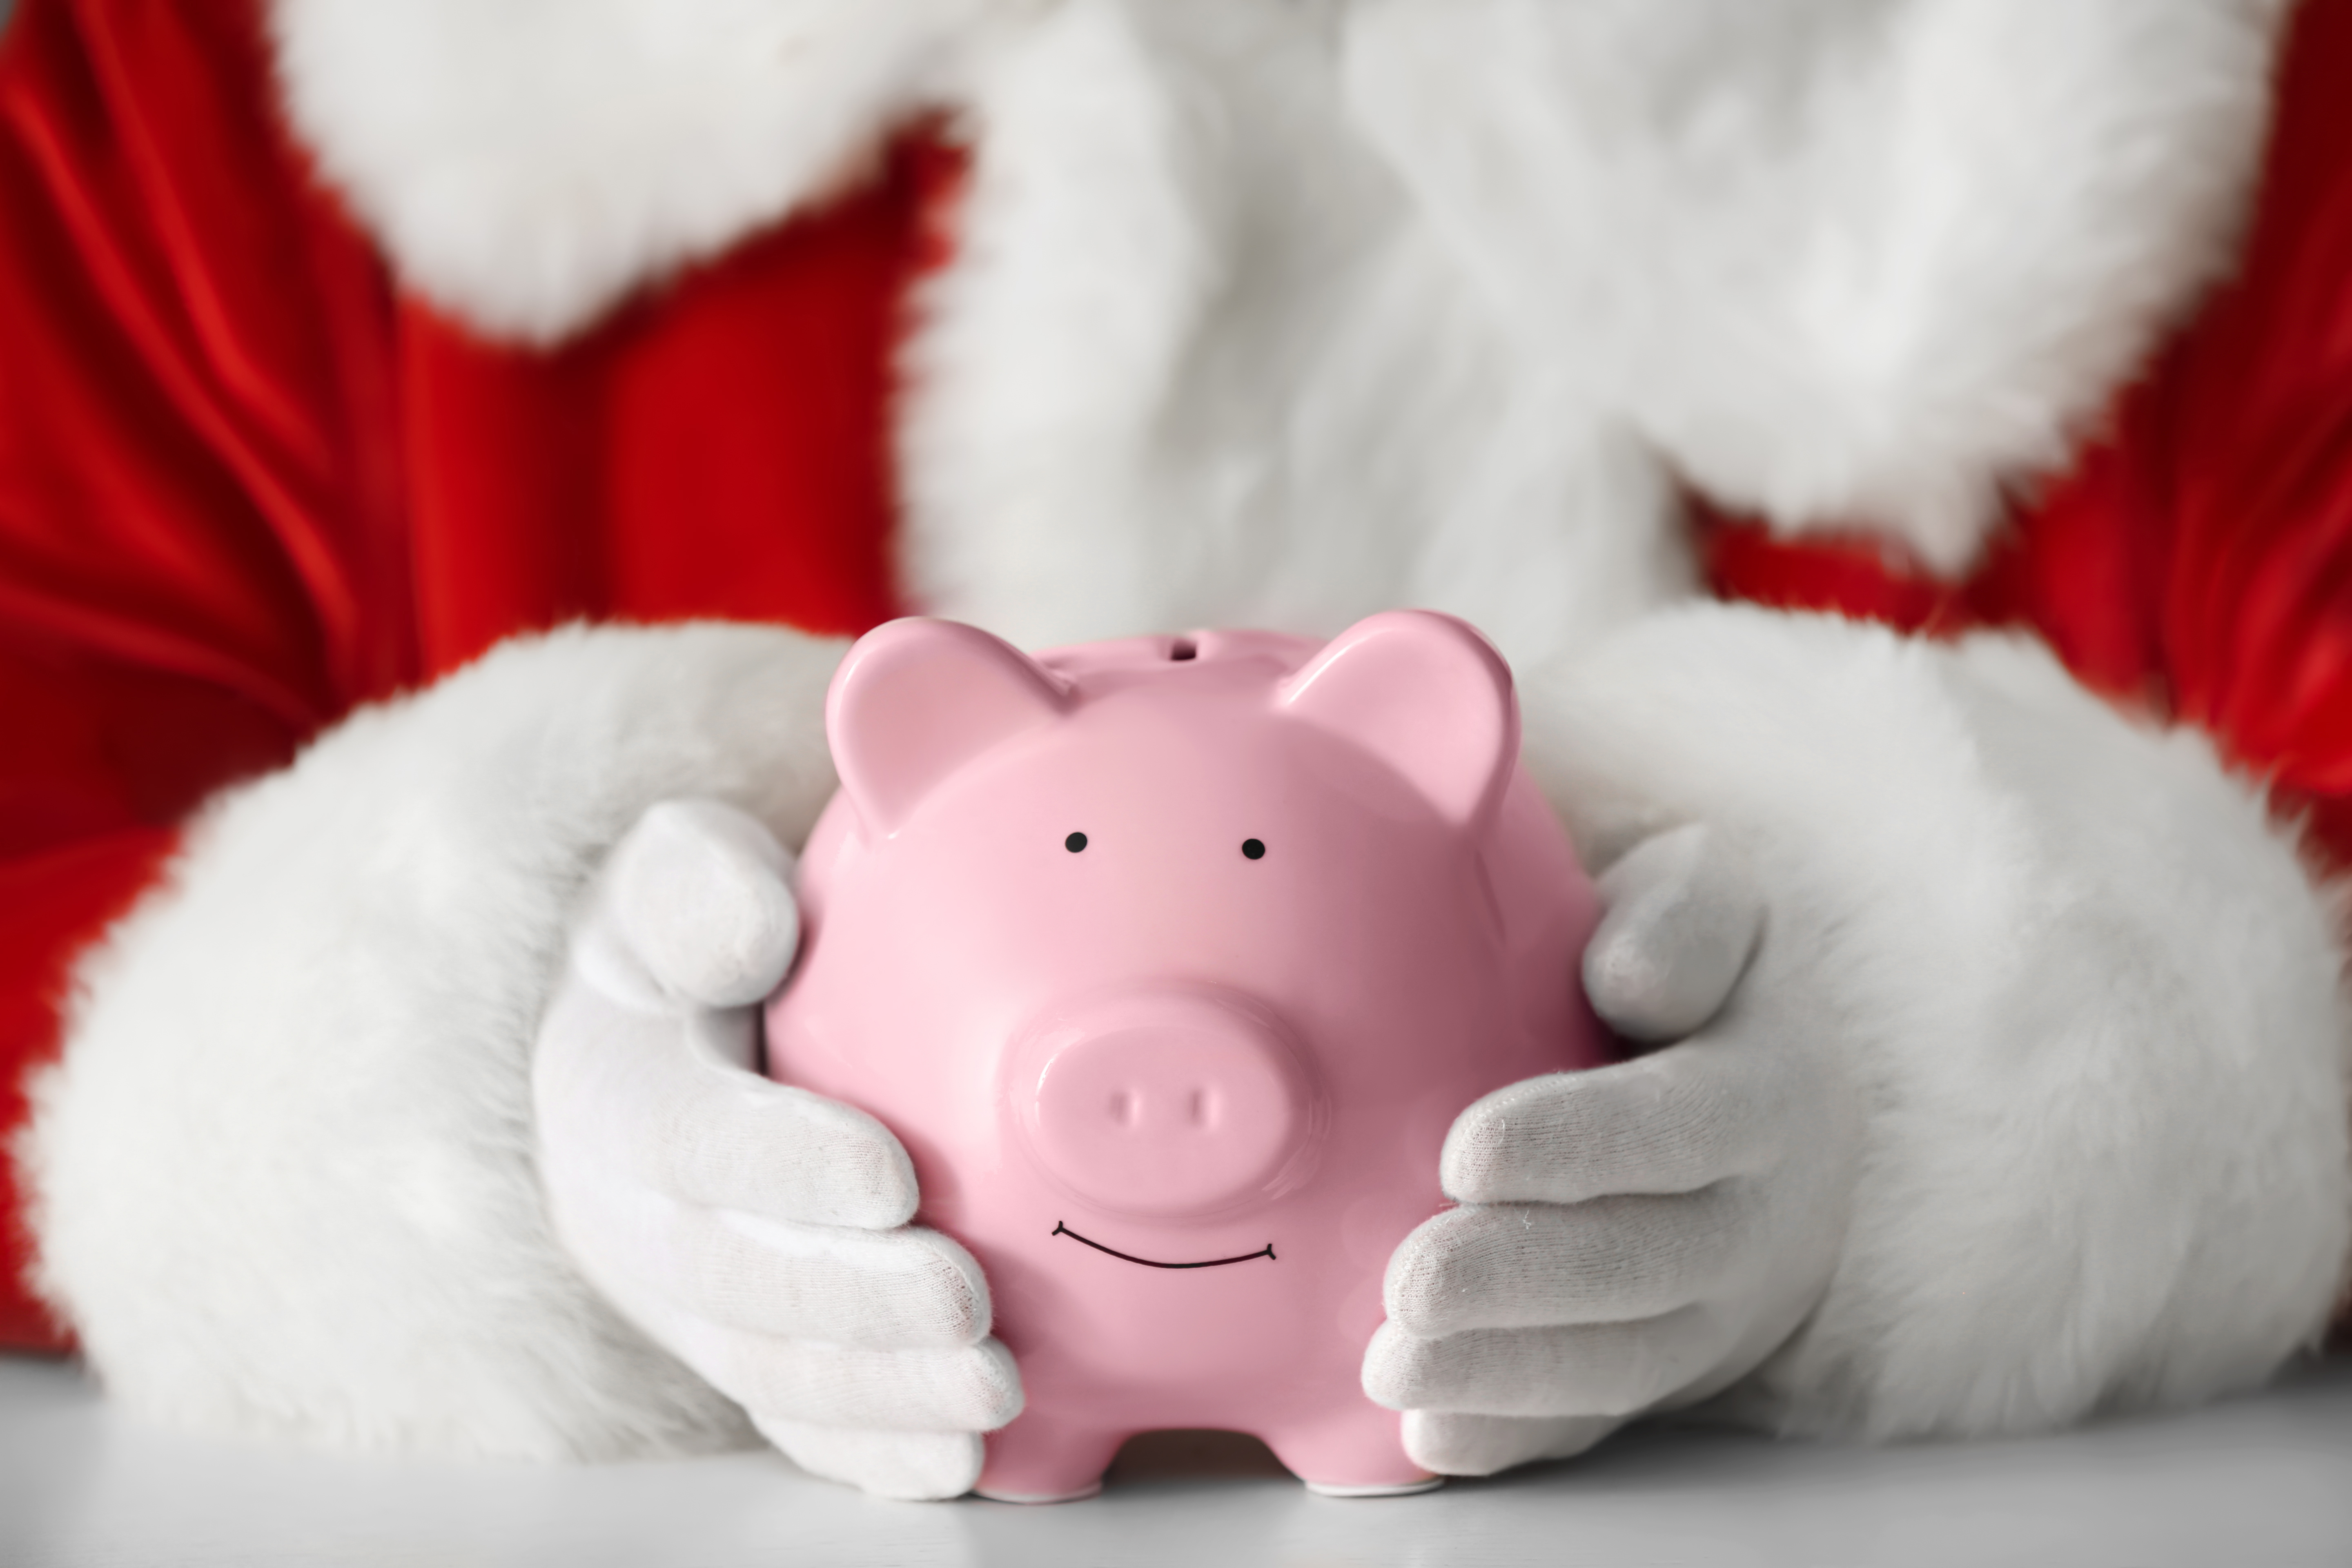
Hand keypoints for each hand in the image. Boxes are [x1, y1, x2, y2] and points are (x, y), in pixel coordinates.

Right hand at [534, 799, 1020, 1498]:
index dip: (781, 1164)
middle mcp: (627, 1216)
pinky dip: (875, 1451)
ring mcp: (681, 1301)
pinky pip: (799, 1419)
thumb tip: (751, 929)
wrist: (677, 1026)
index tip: (890, 1178)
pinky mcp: (741, 1353)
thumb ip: (700, 887)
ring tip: (993, 1395)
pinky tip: (959, 1461)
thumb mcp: (681, 875)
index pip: (686, 1133)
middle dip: (852, 1305)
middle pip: (733, 1279)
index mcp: (610, 1089)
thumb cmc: (703, 937)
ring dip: (881, 1394)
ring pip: (771, 1370)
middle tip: (968, 1308)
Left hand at [1363, 823, 1862, 1474]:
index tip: (1467, 1150)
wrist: (1757, 1115)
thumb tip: (1626, 974)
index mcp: (1766, 1089)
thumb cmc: (1693, 987)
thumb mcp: (1706, 904)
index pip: (1689, 1125)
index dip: (1586, 1145)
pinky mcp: (1655, 1368)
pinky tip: (1427, 1436)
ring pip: (1622, 1362)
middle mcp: (1753, 1216)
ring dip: (1505, 1376)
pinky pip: (1594, 1418)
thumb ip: (1685, 913)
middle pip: (1651, 1264)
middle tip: (1411, 1280)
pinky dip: (1513, 1437)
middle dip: (1525, 1282)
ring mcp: (1710, 1310)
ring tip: (1393, 1363)